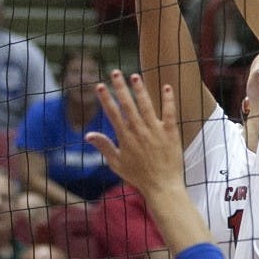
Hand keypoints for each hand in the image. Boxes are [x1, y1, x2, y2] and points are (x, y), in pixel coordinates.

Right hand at [88, 71, 183, 196]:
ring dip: (140, 90)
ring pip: (146, 106)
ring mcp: (155, 131)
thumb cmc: (138, 176)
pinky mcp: (170, 132)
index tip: (100, 85)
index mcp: (125, 137)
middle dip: (120, 87)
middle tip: (115, 72)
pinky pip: (169, 113)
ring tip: (134, 75)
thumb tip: (88, 135)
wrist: (162, 186)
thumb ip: (104, 146)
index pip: (113, 113)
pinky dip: (168, 100)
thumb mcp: (116, 163)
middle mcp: (139, 131)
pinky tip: (167, 86)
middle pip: (128, 105)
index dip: (106, 98)